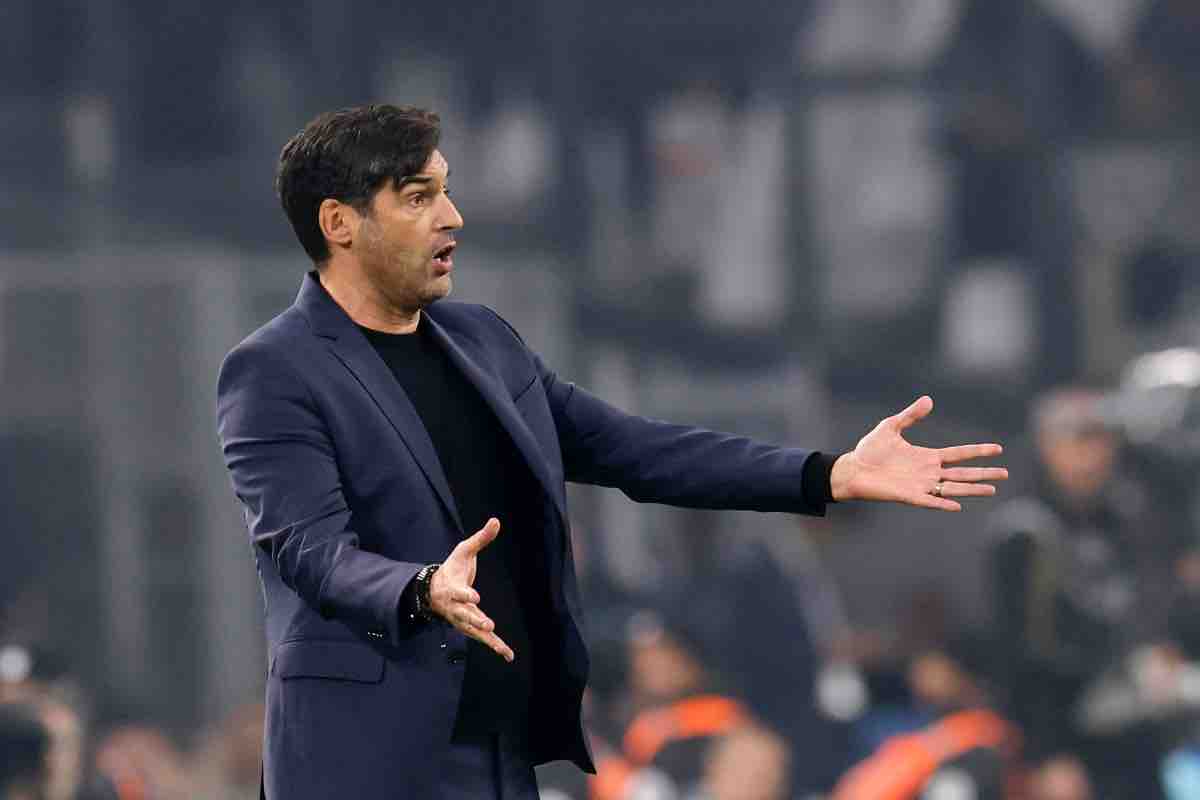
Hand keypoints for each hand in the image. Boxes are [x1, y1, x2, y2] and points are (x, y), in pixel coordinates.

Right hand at [428, 517, 513, 661]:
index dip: (466, 594)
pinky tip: (507, 654)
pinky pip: (481, 638)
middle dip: (476, 620)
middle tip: (488, 624)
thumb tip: (496, 520)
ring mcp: (462, 619)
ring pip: (475, 631)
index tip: (475, 596)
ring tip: (503, 649)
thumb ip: (480, 538)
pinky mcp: (469, 626)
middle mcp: (456, 607)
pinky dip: (494, 646)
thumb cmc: (452, 568)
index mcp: (453, 588)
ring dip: (488, 640)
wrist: (434, 590)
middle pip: (466, 615)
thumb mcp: (464, 551)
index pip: (459, 592)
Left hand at [829, 395, 1007, 510]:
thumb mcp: (890, 427)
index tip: (998, 449)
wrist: (852, 469)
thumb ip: (910, 415)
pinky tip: (958, 505)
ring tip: (992, 489)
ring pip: (952, 488)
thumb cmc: (870, 450)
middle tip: (1005, 473)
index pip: (959, 454)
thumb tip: (929, 400)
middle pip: (962, 473)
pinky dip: (943, 502)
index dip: (978, 451)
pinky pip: (930, 501)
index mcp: (927, 457)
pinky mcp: (908, 496)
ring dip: (972, 489)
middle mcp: (928, 472)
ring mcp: (920, 485)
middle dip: (984, 473)